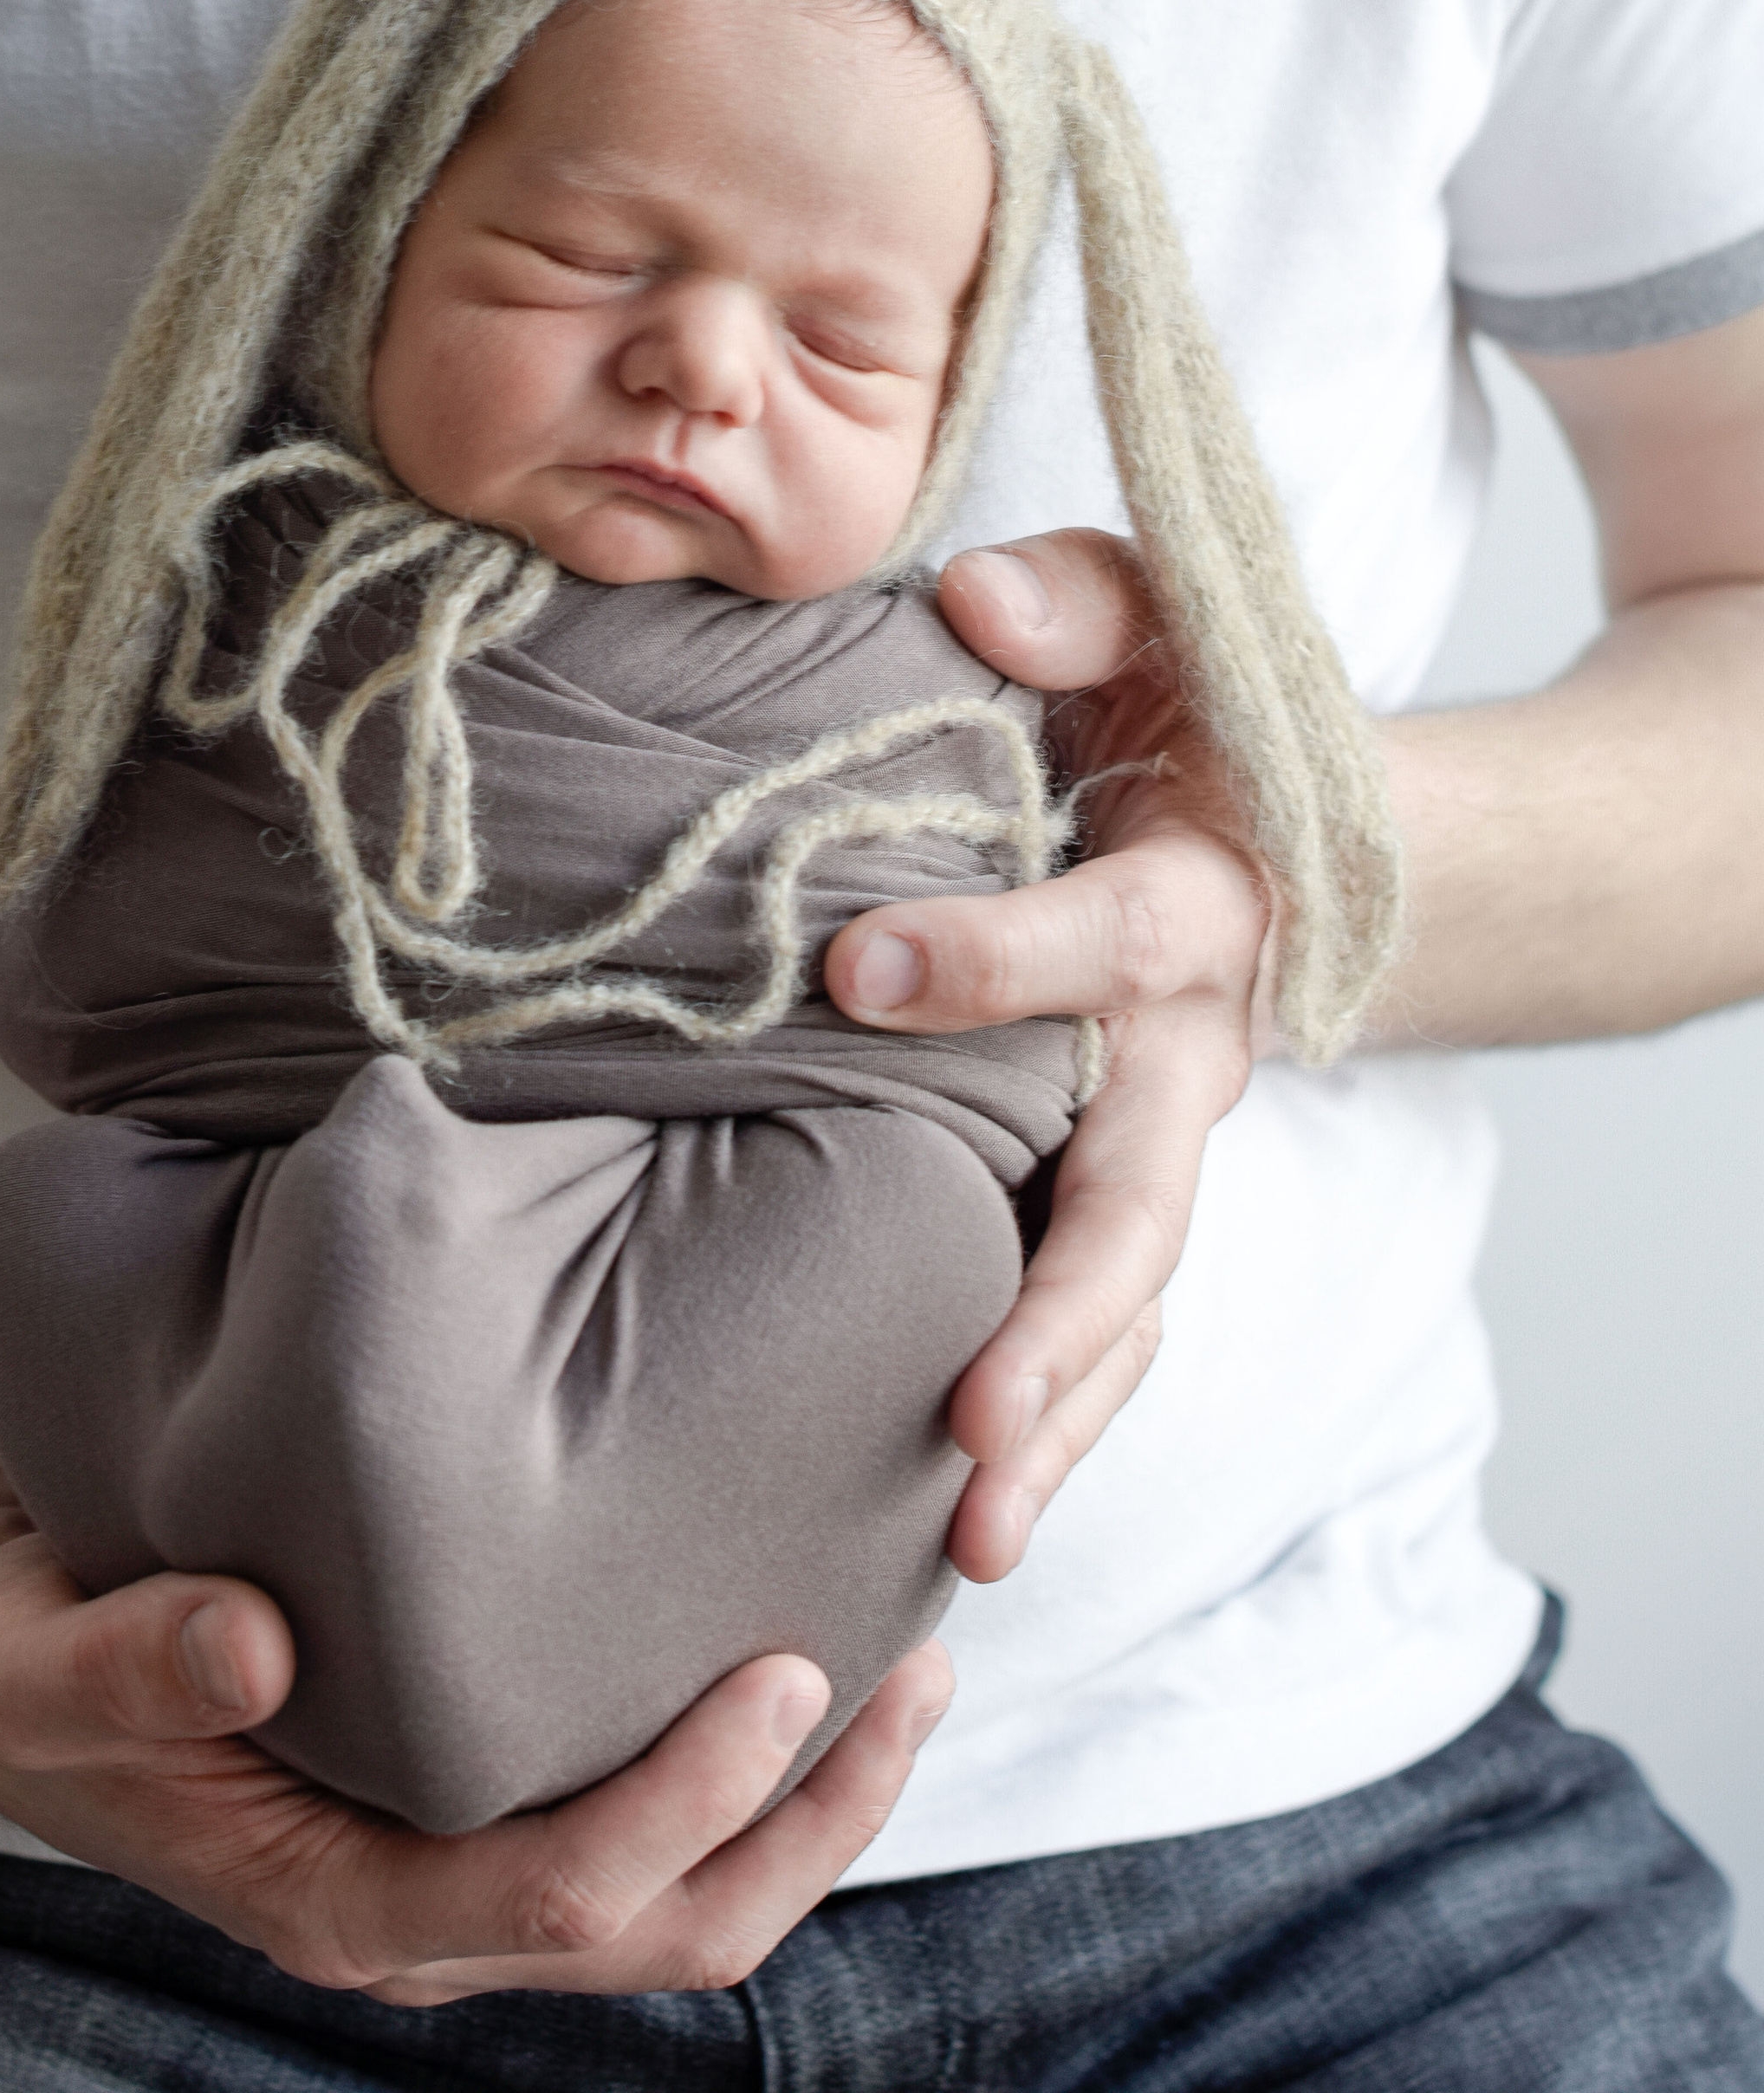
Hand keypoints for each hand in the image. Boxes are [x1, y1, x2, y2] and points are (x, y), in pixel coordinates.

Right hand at [0, 1514, 952, 2002]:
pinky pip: (651, 1834)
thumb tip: (252, 1637)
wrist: (22, 1668)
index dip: (687, 1801)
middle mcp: (428, 1922)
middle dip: (809, 1828)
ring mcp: (468, 1881)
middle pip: (670, 1931)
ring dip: (813, 1812)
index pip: (559, 1900)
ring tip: (913, 1665)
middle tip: (909, 1671)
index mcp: (343, 1907)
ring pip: (688, 1906)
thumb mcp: (47, 1658)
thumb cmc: (43, 1660)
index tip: (784, 1670)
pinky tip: (801, 1655)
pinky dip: (752, 1773)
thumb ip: (133, 1658)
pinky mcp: (486, 1816)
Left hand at [824, 529, 1267, 1584]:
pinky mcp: (1126, 1188)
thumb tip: (975, 603)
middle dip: (1066, 1310)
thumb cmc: (1177, 696)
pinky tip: (964, 1515)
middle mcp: (1196, 1048)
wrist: (1279, 804)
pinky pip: (1108, 1322)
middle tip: (975, 1414)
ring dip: (1062, 1417)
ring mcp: (1168, 1140)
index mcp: (1200, 899)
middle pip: (1147, 1197)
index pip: (1106, 937)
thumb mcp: (1151, 611)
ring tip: (976, 1533)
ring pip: (1134, 1301)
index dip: (992, 952)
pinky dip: (1057, 1420)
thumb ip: (1072, 601)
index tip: (856, 965)